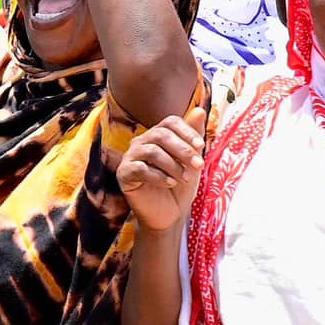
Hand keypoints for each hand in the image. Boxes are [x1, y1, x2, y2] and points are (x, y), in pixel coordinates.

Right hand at [117, 104, 207, 232]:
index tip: (201, 146)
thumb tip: (199, 110)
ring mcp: (130, 158)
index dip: (186, 131)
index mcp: (157, 136)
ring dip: (173, 165)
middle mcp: (141, 143)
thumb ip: (193, 137)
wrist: (169, 215)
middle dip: (183, 150)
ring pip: (152, 151)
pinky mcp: (124, 174)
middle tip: (199, 165)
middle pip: (160, 135)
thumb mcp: (191, 162)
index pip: (170, 122)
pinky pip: (140, 169)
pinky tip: (170, 184)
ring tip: (184, 179)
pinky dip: (159, 176)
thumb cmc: (180, 187)